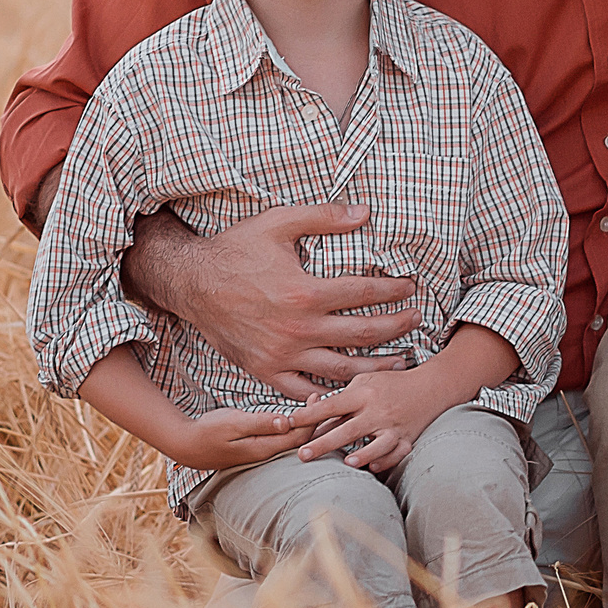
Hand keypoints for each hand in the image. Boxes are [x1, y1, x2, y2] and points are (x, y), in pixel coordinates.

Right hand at [126, 202, 421, 398]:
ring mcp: (281, 355)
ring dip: (376, 368)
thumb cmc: (236, 249)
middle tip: (416, 321)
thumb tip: (365, 212)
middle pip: (362, 335)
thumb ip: (324, 217)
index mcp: (305, 292)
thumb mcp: (278, 222)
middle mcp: (297, 329)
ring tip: (400, 362)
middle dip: (396, 328)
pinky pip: (304, 391)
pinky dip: (329, 395)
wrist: (190, 282)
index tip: (412, 288)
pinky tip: (350, 390)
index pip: (364, 294)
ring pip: (341, 369)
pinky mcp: (265, 371)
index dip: (394, 291)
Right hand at [170, 406, 315, 472]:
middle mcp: (266, 453)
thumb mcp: (234, 423)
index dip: (312, 417)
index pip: (299, 436)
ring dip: (303, 423)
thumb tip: (287, 423)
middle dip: (313, 420)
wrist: (186, 444)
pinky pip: (280, 438)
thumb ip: (261, 423)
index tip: (317, 396)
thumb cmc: (208, 431)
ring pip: (291, 440)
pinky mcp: (255, 448)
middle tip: (321, 397)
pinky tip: (294, 415)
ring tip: (314, 404)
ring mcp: (261, 452)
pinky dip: (291, 426)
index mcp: (264, 448)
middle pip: (300, 439)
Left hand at [291, 365, 450, 473]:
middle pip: (348, 429)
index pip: (330, 405)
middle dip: (324, 443)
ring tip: (346, 463)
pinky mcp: (407, 438)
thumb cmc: (390, 384)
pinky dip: (386, 460)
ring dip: (363, 453)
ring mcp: (393, 426)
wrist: (430, 387)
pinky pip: (397, 453)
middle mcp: (378, 410)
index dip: (308, 414)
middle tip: (302, 455)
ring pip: (377, 443)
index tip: (288, 423)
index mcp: (363, 394)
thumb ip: (340, 401)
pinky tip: (373, 467)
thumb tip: (312, 418)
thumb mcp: (364, 383)